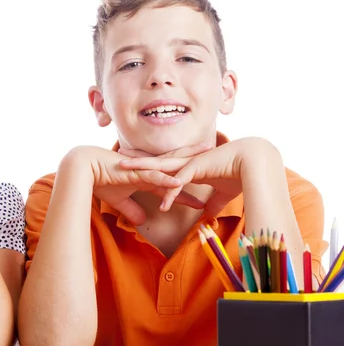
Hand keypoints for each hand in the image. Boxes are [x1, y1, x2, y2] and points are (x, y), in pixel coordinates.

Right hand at [68, 146, 203, 225]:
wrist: (84, 170)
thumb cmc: (100, 182)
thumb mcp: (119, 200)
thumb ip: (131, 210)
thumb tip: (143, 221)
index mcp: (147, 177)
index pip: (173, 184)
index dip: (190, 190)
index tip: (206, 194)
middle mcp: (149, 171)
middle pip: (178, 168)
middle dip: (198, 165)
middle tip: (218, 158)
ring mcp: (143, 170)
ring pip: (170, 169)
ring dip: (188, 167)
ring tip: (207, 164)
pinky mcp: (133, 172)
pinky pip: (153, 176)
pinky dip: (165, 180)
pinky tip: (179, 182)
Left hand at [120, 138, 264, 215]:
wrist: (255, 163)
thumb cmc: (239, 175)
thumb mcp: (223, 194)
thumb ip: (213, 203)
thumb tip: (208, 216)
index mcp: (188, 166)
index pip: (162, 165)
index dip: (147, 164)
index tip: (133, 164)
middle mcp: (186, 162)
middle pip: (156, 162)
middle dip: (136, 160)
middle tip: (117, 158)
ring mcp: (190, 164)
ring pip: (161, 167)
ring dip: (142, 170)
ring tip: (124, 170)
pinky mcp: (198, 168)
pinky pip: (180, 182)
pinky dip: (171, 193)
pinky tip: (163, 205)